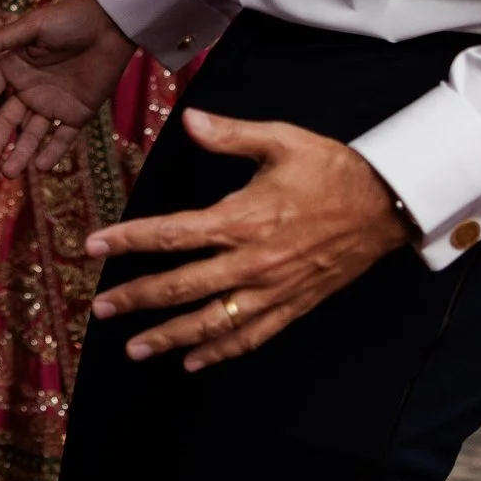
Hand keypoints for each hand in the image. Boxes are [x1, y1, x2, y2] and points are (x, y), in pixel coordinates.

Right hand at [0, 0, 136, 177]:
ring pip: (31, 135)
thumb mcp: (34, 26)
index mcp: (14, 67)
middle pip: (6, 121)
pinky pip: (63, 137)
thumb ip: (2, 40)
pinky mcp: (78, 113)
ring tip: (9, 172)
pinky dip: (52, 153)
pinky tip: (40, 166)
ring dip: (20, 154)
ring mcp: (53, 103)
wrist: (113, 25)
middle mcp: (29, 89)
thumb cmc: (72, 19)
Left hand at [85, 109, 410, 371]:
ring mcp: (273, 289)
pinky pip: (250, 335)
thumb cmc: (331, 168)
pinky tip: (193, 361)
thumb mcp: (282, 139)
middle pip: (182, 287)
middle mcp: (253, 261)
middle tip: (99, 307)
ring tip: (133, 349)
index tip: (93, 246)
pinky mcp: (293, 304)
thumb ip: (230, 134)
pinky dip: (219, 351)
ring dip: (169, 337)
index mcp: (244, 218)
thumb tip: (190, 119)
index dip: (129, 240)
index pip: (173, 233)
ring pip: (211, 322)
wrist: (387, 205)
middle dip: (136, 299)